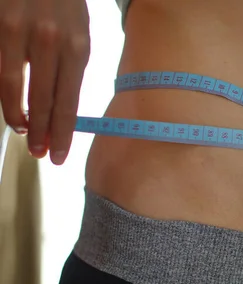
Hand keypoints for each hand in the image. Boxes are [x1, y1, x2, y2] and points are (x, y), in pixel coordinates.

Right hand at [0, 0, 89, 164]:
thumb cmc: (64, 3)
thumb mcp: (80, 32)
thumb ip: (72, 66)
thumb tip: (62, 106)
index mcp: (78, 46)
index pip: (69, 101)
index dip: (63, 132)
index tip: (59, 155)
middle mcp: (50, 41)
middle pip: (43, 100)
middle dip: (41, 132)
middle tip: (39, 154)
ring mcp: (19, 32)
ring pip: (13, 86)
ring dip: (17, 115)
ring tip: (23, 130)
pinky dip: (4, 90)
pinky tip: (10, 104)